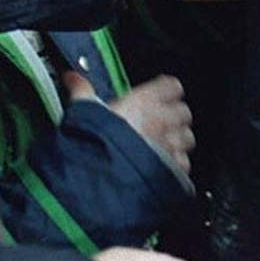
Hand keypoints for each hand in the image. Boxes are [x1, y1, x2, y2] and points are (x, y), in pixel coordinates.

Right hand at [65, 71, 194, 173]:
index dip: (166, 91)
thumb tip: (72, 78)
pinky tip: (160, 169)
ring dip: (176, 141)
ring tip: (160, 148)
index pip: (172, 86)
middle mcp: (163, 121)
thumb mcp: (83, 113)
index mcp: (145, 102)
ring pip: (187, 138)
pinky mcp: (173, 169)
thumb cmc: (91, 146)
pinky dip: (175, 165)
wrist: (96, 182)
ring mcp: (170, 146)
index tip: (157, 97)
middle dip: (173, 118)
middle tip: (156, 125)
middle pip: (183, 112)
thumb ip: (82, 92)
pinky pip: (184, 163)